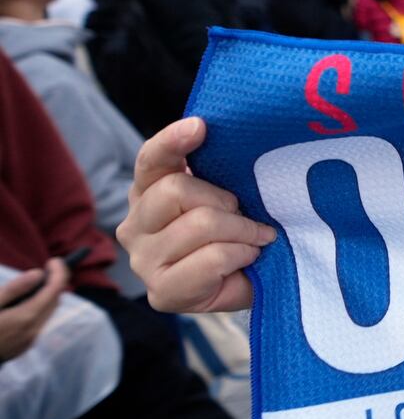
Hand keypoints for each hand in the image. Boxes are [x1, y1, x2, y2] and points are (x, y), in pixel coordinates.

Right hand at [0, 259, 67, 360]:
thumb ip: (15, 289)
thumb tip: (38, 274)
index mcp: (26, 317)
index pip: (54, 290)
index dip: (59, 272)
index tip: (55, 260)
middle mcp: (33, 330)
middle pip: (54, 302)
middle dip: (55, 283)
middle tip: (47, 268)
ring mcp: (29, 341)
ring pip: (47, 314)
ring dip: (46, 297)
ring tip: (36, 284)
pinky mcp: (22, 347)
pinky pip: (37, 324)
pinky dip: (37, 310)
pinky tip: (25, 304)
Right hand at [118, 118, 275, 313]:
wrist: (253, 283)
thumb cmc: (237, 233)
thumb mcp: (228, 195)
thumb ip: (216, 170)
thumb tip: (217, 135)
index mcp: (147, 192)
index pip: (151, 159)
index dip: (173, 141)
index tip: (201, 127)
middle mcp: (135, 224)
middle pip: (176, 190)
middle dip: (225, 200)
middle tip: (245, 214)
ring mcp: (143, 260)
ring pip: (200, 224)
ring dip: (242, 231)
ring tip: (254, 239)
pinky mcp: (162, 291)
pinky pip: (212, 258)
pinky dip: (240, 254)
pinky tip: (246, 258)